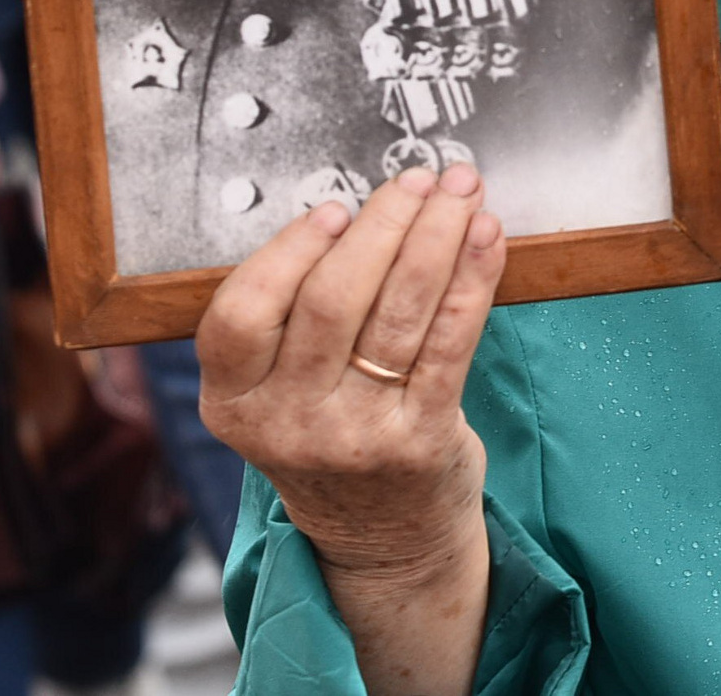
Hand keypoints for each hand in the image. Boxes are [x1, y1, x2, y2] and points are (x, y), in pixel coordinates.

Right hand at [199, 163, 505, 695]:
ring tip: (459, 190)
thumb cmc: (332, 437)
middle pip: (331, 298)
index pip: (241, 313)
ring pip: (398, 311)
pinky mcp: (421, 441)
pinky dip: (472, 278)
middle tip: (416, 179)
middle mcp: (287, 424)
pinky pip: (451, 340)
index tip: (334, 207)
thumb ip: (291, 320)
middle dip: (382, 224)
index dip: (289, 250)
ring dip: (436, 236)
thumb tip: (354, 212)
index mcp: (234, 402)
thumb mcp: (278, 394)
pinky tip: (486, 237)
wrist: (384, 541)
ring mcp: (354, 437)